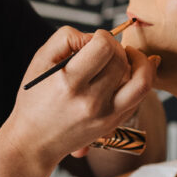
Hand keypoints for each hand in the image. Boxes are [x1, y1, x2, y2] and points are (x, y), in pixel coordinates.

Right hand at [8, 26, 158, 167]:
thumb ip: (65, 38)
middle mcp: (90, 101)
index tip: (95, 39)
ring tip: (130, 56)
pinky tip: (131, 72)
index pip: (103, 47)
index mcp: (69, 83)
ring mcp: (106, 115)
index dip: (103, 35)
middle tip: (107, 47)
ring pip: (142, 81)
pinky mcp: (113, 124)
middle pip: (122, 60)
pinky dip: (140, 80)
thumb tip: (92, 36)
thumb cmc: (35, 99)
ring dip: (141, 62)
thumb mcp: (40, 61)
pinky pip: (139, 97)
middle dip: (117, 46)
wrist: (34, 141)